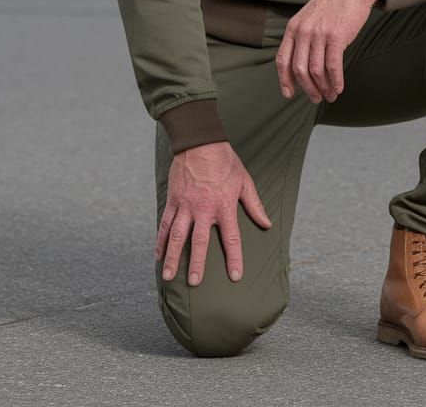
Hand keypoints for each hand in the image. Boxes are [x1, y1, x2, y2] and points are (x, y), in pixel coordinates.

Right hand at [156, 141, 270, 286]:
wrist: (201, 142)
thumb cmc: (226, 162)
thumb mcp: (245, 182)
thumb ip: (254, 205)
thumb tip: (267, 224)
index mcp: (224, 206)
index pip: (231, 239)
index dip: (234, 259)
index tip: (235, 276)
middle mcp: (204, 209)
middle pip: (200, 242)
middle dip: (197, 264)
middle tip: (195, 283)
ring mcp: (186, 205)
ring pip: (178, 236)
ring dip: (173, 257)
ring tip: (169, 276)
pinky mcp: (173, 200)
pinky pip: (166, 223)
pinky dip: (161, 240)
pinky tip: (158, 254)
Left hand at [275, 0, 383, 103]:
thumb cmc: (333, 4)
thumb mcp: (309, 17)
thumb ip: (303, 37)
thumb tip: (302, 64)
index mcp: (293, 27)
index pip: (283, 59)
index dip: (284, 79)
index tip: (289, 93)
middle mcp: (303, 31)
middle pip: (299, 69)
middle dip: (307, 89)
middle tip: (315, 99)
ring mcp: (319, 34)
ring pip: (316, 70)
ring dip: (323, 88)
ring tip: (330, 95)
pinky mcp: (336, 37)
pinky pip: (333, 66)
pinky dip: (335, 81)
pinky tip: (339, 87)